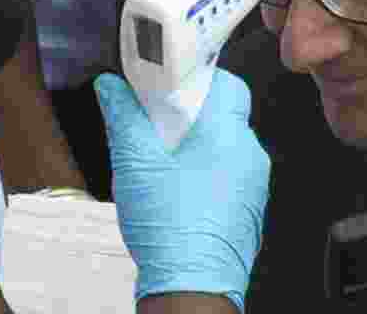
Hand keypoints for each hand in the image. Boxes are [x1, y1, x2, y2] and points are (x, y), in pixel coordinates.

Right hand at [94, 68, 270, 313]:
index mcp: (228, 135)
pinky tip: (179, 189)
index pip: (228, 83)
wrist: (191, 288)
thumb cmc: (170, 227)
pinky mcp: (248, 209)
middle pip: (226, 115)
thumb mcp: (135, 163)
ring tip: (165, 159)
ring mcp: (254, 185)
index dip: (200, 78)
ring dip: (200, 146)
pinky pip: (231, 176)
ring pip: (227, 147)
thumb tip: (111, 86)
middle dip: (193, 115)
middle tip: (160, 122)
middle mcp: (251, 155)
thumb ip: (123, 116)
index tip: (172, 83)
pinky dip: (208, 173)